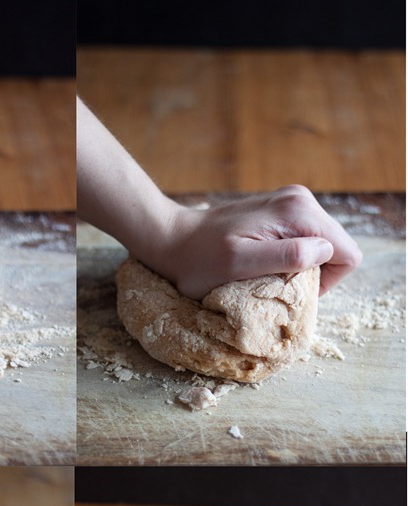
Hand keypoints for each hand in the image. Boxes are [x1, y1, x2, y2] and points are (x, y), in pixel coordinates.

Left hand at [152, 186, 362, 298]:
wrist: (173, 239)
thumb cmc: (200, 261)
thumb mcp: (239, 265)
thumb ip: (285, 256)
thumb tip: (324, 250)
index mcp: (298, 212)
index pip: (347, 254)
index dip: (327, 281)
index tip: (289, 289)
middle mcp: (301, 201)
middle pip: (337, 248)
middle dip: (314, 274)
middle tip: (273, 285)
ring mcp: (291, 203)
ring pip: (322, 247)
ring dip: (301, 268)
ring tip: (266, 275)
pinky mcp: (281, 211)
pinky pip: (304, 242)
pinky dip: (290, 259)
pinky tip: (263, 264)